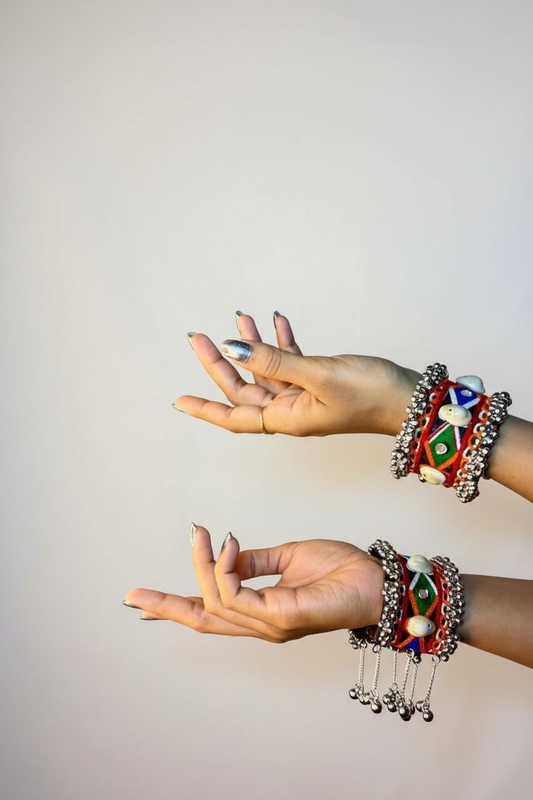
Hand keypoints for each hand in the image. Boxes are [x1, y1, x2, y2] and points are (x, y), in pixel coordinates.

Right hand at [123, 526, 384, 642]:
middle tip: (134, 594)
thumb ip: (255, 561)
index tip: (143, 602)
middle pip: (202, 619)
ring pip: (215, 602)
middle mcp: (261, 623)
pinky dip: (225, 568)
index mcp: (261, 611)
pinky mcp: (281, 618)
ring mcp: (270, 625)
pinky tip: (228, 545)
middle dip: (166, 606)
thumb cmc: (341, 570)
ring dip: (202, 564)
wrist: (377, 581)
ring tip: (203, 533)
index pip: (211, 611)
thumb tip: (225, 551)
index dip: (176, 605)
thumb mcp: (288, 557)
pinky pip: (236, 596)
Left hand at [174, 312, 420, 436]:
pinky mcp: (320, 381)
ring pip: (267, 370)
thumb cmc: (371, 394)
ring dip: (252, 344)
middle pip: (244, 388)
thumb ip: (274, 361)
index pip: (235, 415)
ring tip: (239, 314)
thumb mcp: (318, 375)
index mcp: (287, 417)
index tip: (178, 401)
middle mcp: (291, 410)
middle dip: (220, 362)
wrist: (411, 398)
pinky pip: (291, 362)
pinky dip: (283, 342)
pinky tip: (277, 320)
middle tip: (198, 336)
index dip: (205, 408)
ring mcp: (305, 395)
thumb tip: (233, 348)